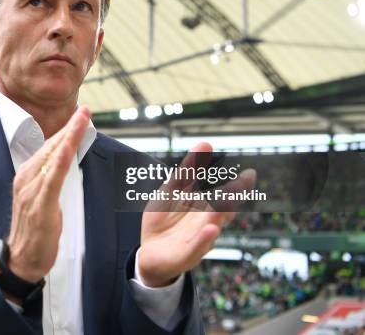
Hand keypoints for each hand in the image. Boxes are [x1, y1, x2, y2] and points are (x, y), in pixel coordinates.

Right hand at [6, 106, 89, 282]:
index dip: (66, 130)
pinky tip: (67, 147)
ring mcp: (31, 190)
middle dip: (70, 126)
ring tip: (82, 119)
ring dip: (68, 136)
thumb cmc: (34, 230)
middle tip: (85, 109)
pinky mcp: (39, 204)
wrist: (22, 259)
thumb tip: (62, 162)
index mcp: (27, 175)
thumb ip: (50, 179)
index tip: (80, 115)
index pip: (49, 146)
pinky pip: (51, 178)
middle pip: (51, 146)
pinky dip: (59, 160)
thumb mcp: (42, 198)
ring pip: (52, 156)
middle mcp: (26, 178)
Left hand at [137, 142, 256, 286]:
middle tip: (242, 184)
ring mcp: (198, 241)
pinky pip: (197, 248)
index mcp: (206, 208)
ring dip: (219, 215)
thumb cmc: (163, 219)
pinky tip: (211, 229)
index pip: (227, 196)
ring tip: (225, 200)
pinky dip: (204, 239)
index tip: (250, 174)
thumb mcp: (172, 189)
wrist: (148, 251)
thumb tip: (206, 143)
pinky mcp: (186, 256)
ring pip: (212, 227)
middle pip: (223, 211)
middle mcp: (207, 224)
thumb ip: (188, 170)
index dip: (238, 186)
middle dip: (232, 198)